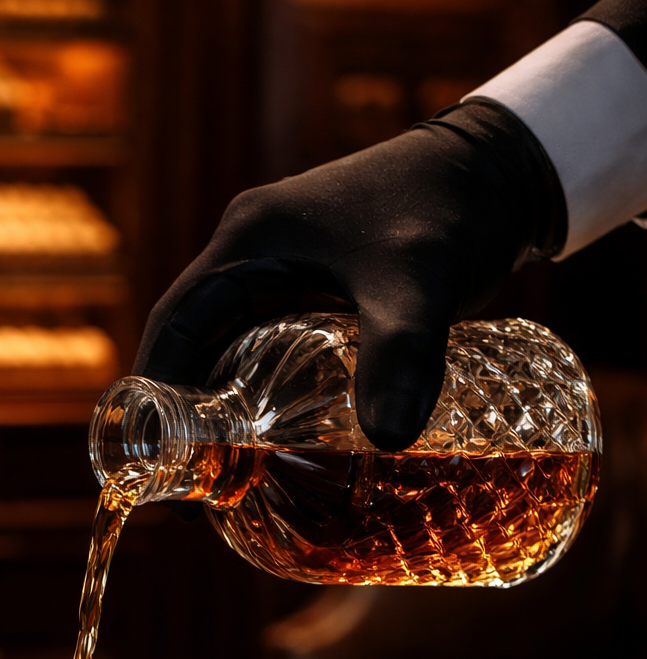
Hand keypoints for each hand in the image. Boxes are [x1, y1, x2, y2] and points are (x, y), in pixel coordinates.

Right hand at [134, 101, 564, 451]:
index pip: (174, 323)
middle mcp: (256, 253)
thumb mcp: (419, 283)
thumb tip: (388, 440)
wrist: (504, 169)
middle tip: (198, 489)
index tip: (154, 461)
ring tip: (234, 478)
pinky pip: (272, 350)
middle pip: (196, 345)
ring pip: (233, 351)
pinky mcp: (320, 288)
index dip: (155, 392)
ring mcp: (286, 269)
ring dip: (227, 409)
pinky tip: (285, 442)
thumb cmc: (451, 209)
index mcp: (250, 240)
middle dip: (188, 415)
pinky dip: (268, 396)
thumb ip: (400, 354)